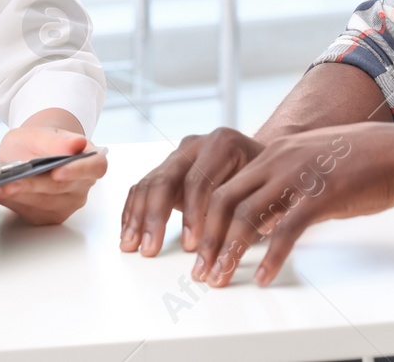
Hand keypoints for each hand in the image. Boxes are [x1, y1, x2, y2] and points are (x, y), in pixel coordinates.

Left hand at [0, 120, 105, 225]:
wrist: (30, 153)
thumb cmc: (39, 143)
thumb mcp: (41, 134)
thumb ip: (55, 142)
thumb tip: (76, 144)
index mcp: (89, 159)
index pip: (95, 167)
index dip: (79, 171)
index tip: (58, 172)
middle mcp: (81, 185)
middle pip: (61, 188)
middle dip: (34, 185)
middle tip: (12, 181)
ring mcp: (66, 203)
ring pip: (42, 202)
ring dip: (18, 195)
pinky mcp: (46, 216)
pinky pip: (28, 210)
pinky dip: (9, 201)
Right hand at [119, 126, 265, 256]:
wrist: (258, 160)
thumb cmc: (263, 180)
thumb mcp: (265, 190)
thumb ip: (251, 212)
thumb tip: (237, 241)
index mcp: (222, 144)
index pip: (200, 180)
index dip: (192, 215)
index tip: (191, 245)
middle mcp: (195, 145)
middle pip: (167, 178)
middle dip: (156, 217)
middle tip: (150, 248)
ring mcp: (177, 155)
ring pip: (149, 183)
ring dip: (137, 218)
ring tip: (131, 246)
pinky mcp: (165, 169)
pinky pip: (142, 188)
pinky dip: (133, 212)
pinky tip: (128, 233)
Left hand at [190, 122, 393, 287]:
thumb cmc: (357, 163)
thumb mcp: (309, 165)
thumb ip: (282, 187)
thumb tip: (262, 219)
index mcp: (272, 154)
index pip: (223, 186)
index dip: (204, 220)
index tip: (197, 248)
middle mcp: (278, 161)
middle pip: (224, 200)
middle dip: (207, 239)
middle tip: (200, 270)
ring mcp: (299, 176)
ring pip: (247, 215)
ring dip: (230, 250)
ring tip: (221, 276)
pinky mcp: (321, 194)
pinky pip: (287, 229)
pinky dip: (271, 256)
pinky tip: (264, 276)